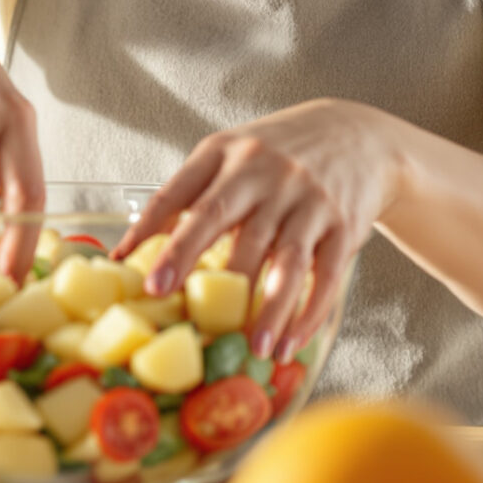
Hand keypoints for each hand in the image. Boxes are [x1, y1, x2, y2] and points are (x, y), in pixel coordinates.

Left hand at [113, 98, 406, 359]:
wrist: (356, 136)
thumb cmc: (279, 155)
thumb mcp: (232, 156)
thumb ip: (193, 195)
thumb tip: (140, 247)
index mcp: (225, 154)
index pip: (178, 190)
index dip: (150, 227)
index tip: (126, 264)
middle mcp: (263, 173)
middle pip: (221, 217)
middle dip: (189, 257)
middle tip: (168, 298)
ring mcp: (306, 198)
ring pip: (282, 258)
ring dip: (266, 308)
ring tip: (250, 347)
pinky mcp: (343, 224)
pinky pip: (324, 275)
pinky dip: (307, 314)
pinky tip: (290, 343)